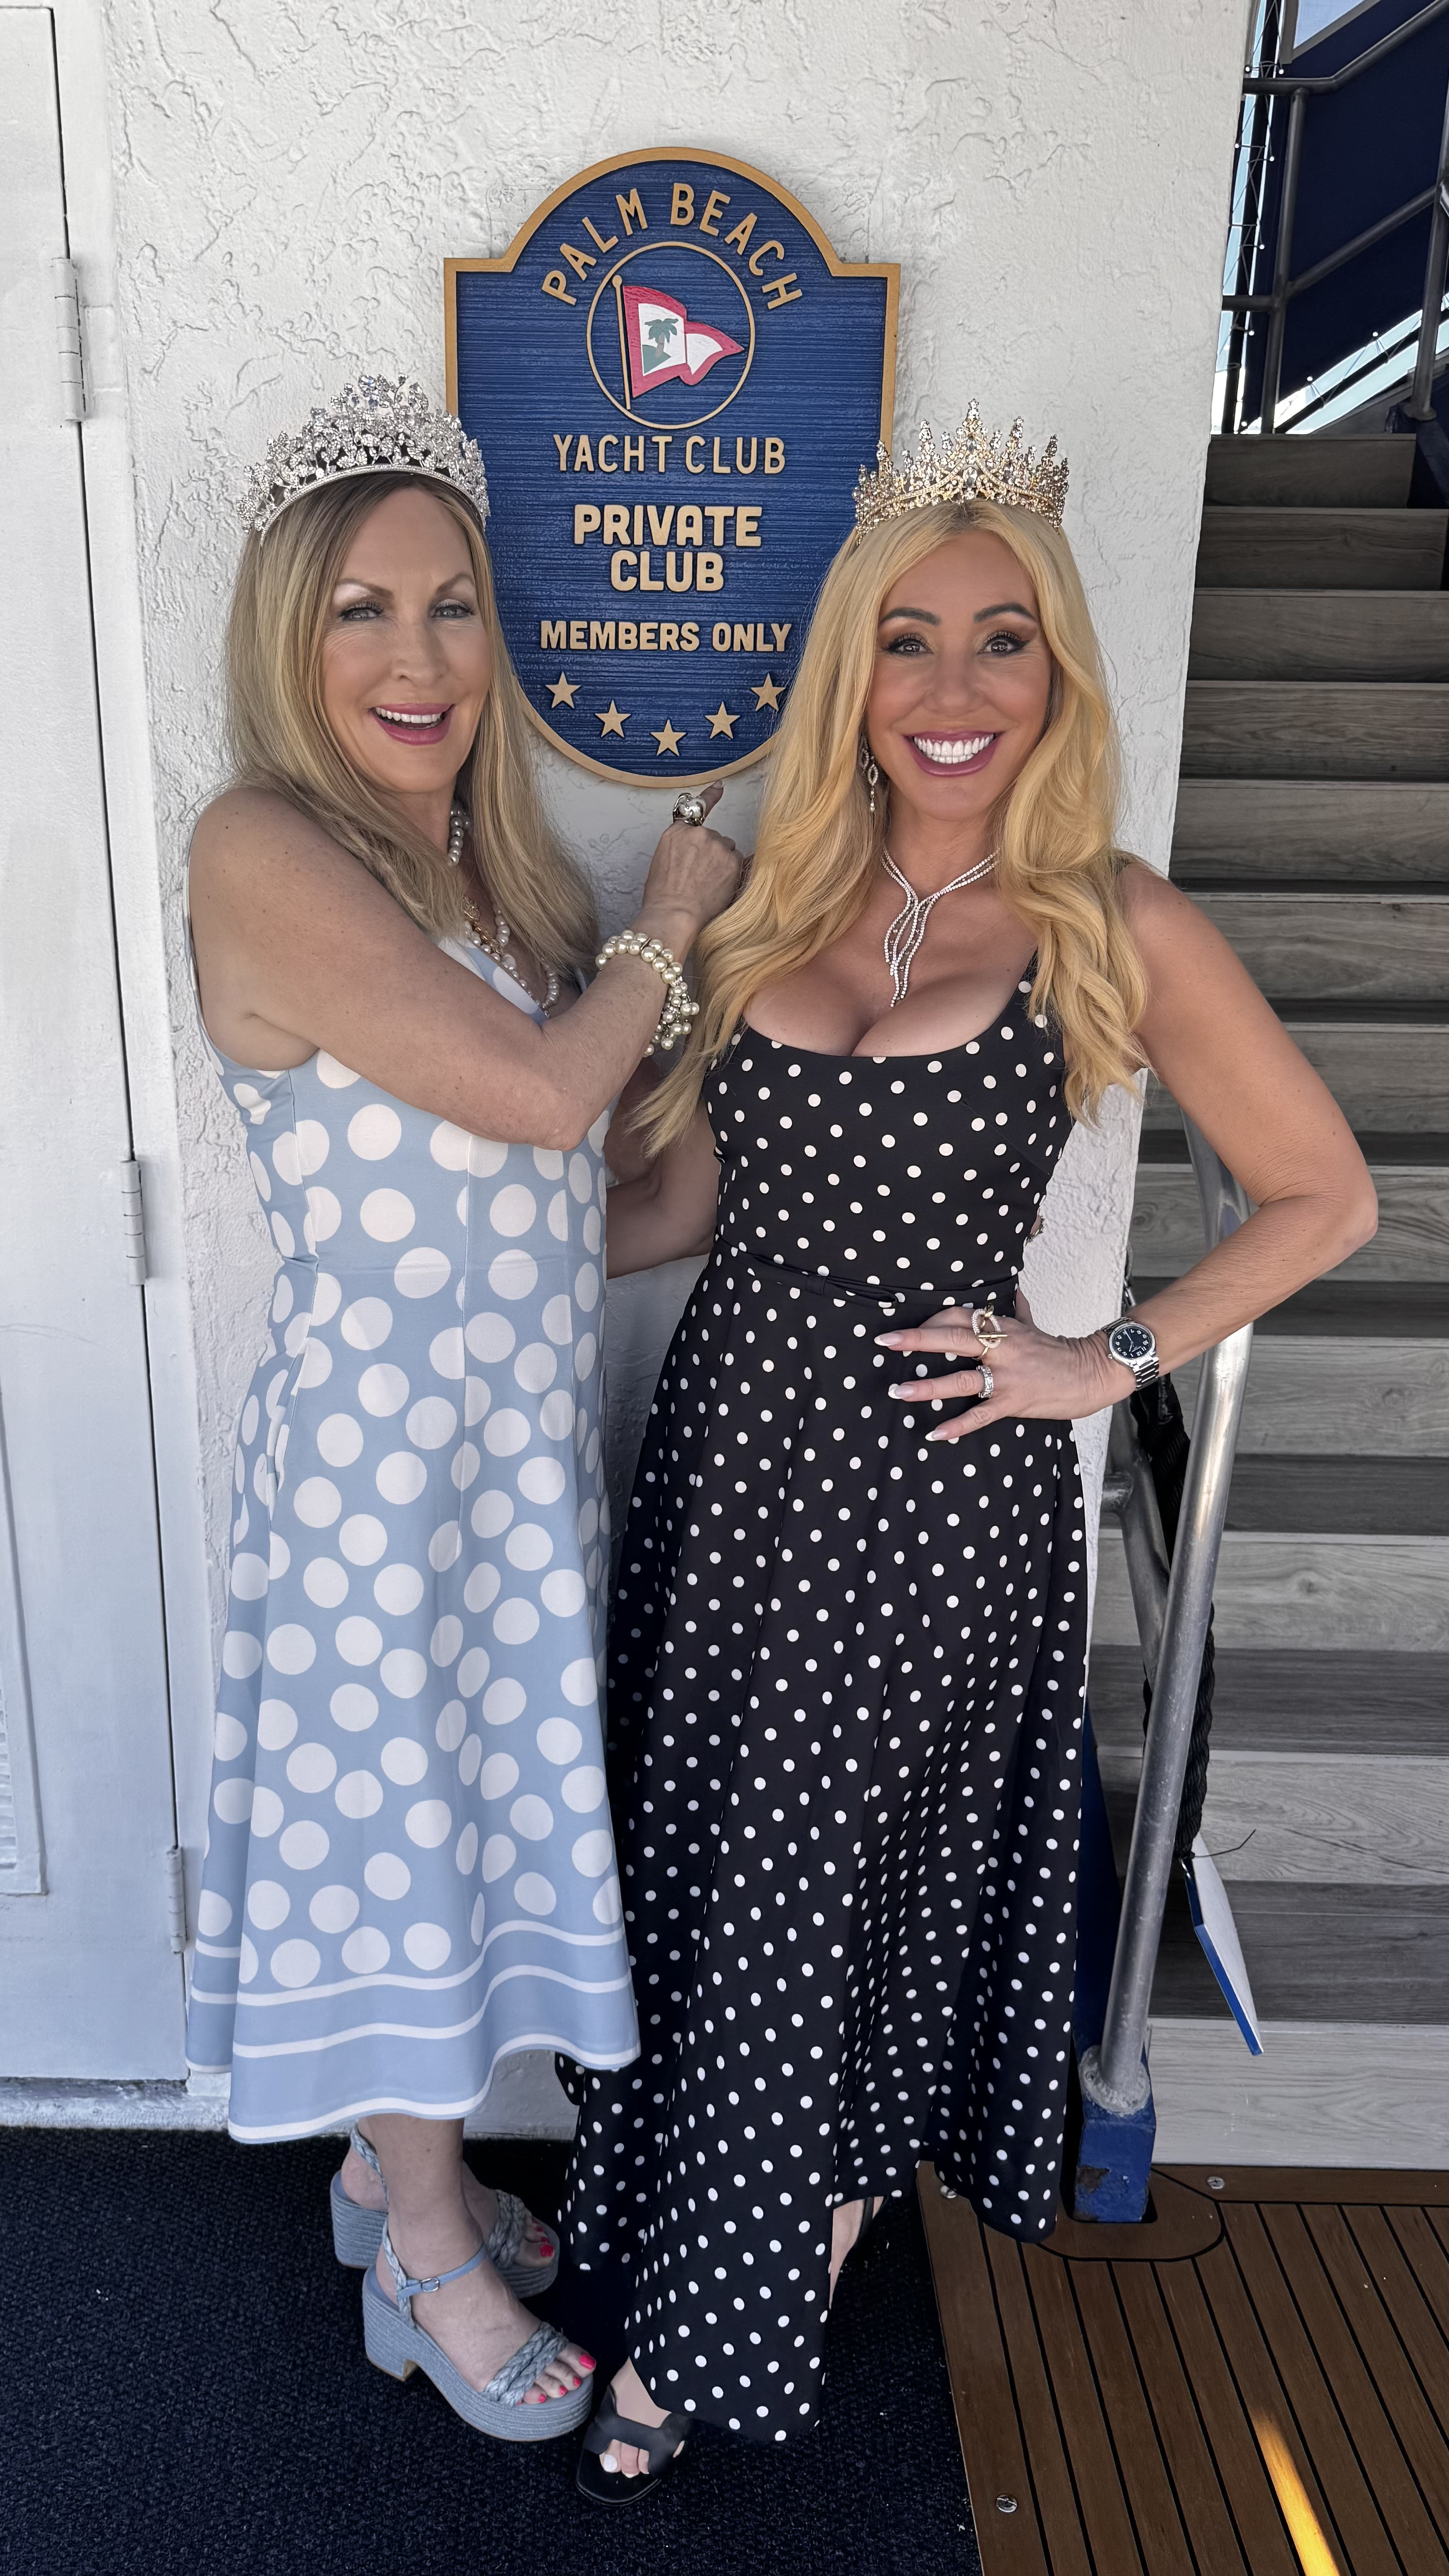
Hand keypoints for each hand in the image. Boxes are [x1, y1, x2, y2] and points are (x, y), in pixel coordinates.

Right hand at [634, 781, 744, 951]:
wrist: (674, 913)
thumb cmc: (662, 897)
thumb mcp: (661, 864)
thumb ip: (678, 849)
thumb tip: (689, 854)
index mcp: (676, 832)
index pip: (695, 809)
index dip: (710, 797)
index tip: (720, 787)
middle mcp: (697, 833)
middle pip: (714, 837)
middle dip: (711, 853)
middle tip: (700, 876)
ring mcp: (716, 844)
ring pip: (727, 850)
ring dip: (723, 863)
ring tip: (708, 885)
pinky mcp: (731, 859)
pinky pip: (738, 863)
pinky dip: (732, 874)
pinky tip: (720, 887)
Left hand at [875, 1310, 1130, 1441]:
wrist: (1091, 1372)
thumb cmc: (1060, 1352)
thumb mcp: (1035, 1327)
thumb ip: (1019, 1312)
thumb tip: (1015, 1294)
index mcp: (1003, 1328)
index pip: (961, 1316)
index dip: (933, 1320)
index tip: (909, 1329)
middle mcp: (1001, 1348)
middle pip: (953, 1338)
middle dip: (916, 1339)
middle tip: (886, 1341)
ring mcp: (1007, 1376)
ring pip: (960, 1379)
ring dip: (927, 1386)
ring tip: (898, 1391)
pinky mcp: (1013, 1402)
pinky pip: (980, 1415)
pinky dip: (957, 1426)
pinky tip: (935, 1433)